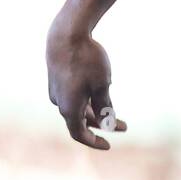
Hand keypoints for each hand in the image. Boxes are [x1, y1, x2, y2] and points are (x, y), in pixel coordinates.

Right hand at [46, 20, 126, 149]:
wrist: (66, 34)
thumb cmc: (86, 60)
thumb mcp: (102, 85)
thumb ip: (104, 107)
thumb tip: (106, 123)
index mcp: (69, 108)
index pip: (80, 134)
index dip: (93, 142)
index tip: (108, 145)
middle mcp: (59, 102)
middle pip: (81, 121)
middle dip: (102, 125)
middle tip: (123, 126)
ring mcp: (56, 90)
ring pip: (77, 108)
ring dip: (95, 113)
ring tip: (114, 111)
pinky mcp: (56, 79)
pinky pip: (72, 97)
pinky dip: (86, 101)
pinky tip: (99, 95)